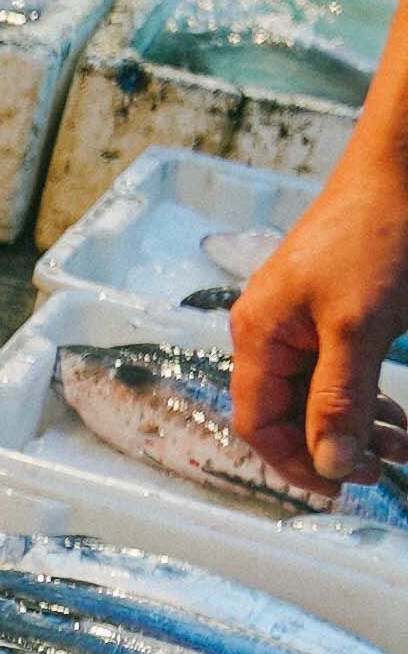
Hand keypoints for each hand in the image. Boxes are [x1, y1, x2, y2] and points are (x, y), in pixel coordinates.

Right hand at [229, 147, 407, 489]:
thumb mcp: (358, 328)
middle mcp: (270, 329)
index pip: (260, 423)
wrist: (403, 167)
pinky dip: (367, 394)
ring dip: (359, 424)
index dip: (298, 463)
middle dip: (337, 445)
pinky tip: (395, 411)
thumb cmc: (376, 235)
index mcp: (259, 334)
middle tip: (388, 466)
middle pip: (289, 412)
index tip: (348, 486)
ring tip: (403, 443)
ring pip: (319, 393)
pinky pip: (339, 367)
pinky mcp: (332, 306)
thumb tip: (329, 466)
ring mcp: (301, 317)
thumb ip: (339, 400)